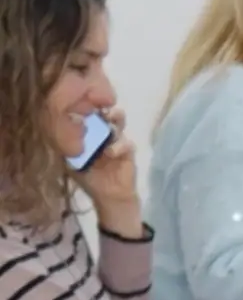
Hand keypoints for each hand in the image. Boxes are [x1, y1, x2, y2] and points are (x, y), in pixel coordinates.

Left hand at [73, 107, 141, 234]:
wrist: (110, 197)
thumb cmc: (89, 179)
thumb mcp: (72, 163)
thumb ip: (67, 148)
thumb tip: (58, 130)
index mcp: (88, 135)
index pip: (87, 116)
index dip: (84, 108)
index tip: (79, 102)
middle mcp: (103, 134)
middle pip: (104, 115)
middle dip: (102, 108)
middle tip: (99, 106)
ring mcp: (117, 141)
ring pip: (118, 124)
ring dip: (116, 119)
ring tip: (112, 118)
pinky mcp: (128, 151)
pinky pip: (127, 144)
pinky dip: (120, 146)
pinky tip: (112, 152)